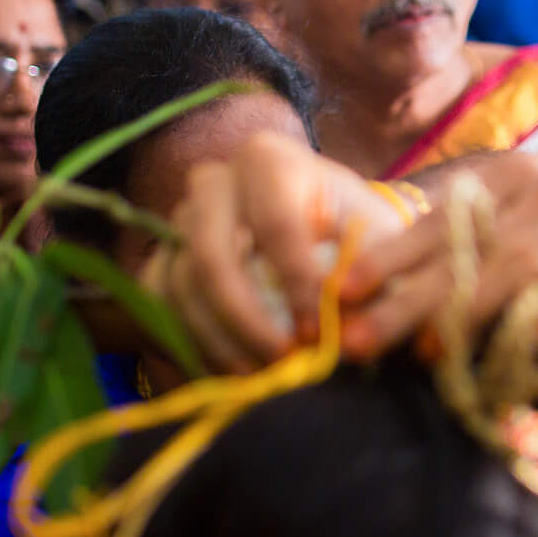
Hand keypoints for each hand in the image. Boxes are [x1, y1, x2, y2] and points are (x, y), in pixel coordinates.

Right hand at [152, 132, 409, 371]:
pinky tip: (228, 370)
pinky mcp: (164, 255)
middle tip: (282, 362)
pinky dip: (190, 341)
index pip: (276, 224)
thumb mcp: (376, 240)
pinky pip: (161, 304)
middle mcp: (213, 182)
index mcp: (269, 160)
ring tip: (259, 376)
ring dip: (218, 339)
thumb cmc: (354, 231)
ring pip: (181, 285)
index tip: (317, 333)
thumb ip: (372, 280)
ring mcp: (180, 218)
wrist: (321, 227)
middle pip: (212, 255)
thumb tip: (347, 338)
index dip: (296, 284)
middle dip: (247, 319)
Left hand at [341, 152, 537, 360]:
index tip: (342, 293)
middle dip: (405, 300)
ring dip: (464, 322)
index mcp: (524, 173)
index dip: (388, 258)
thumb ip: (485, 231)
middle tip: (354, 339)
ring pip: (519, 278)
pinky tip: (511, 367)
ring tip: (421, 359)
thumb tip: (403, 283)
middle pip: (469, 251)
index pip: (442, 216)